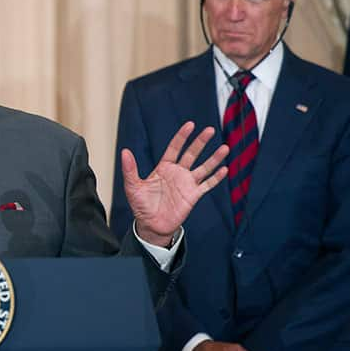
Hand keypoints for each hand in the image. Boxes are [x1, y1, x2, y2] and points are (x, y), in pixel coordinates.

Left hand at [122, 122, 228, 245]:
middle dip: (200, 142)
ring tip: (225, 148)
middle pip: (191, 154)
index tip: (190, 125)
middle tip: (210, 130)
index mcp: (163, 168)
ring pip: (203, 168)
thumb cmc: (141, 206)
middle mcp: (177, 173)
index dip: (182, 136)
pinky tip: (224, 170)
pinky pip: (207, 185)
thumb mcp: (132, 186)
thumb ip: (130, 169)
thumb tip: (124, 152)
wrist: (151, 225)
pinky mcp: (193, 196)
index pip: (174, 148)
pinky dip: (216, 178)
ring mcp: (187, 184)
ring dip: (214, 158)